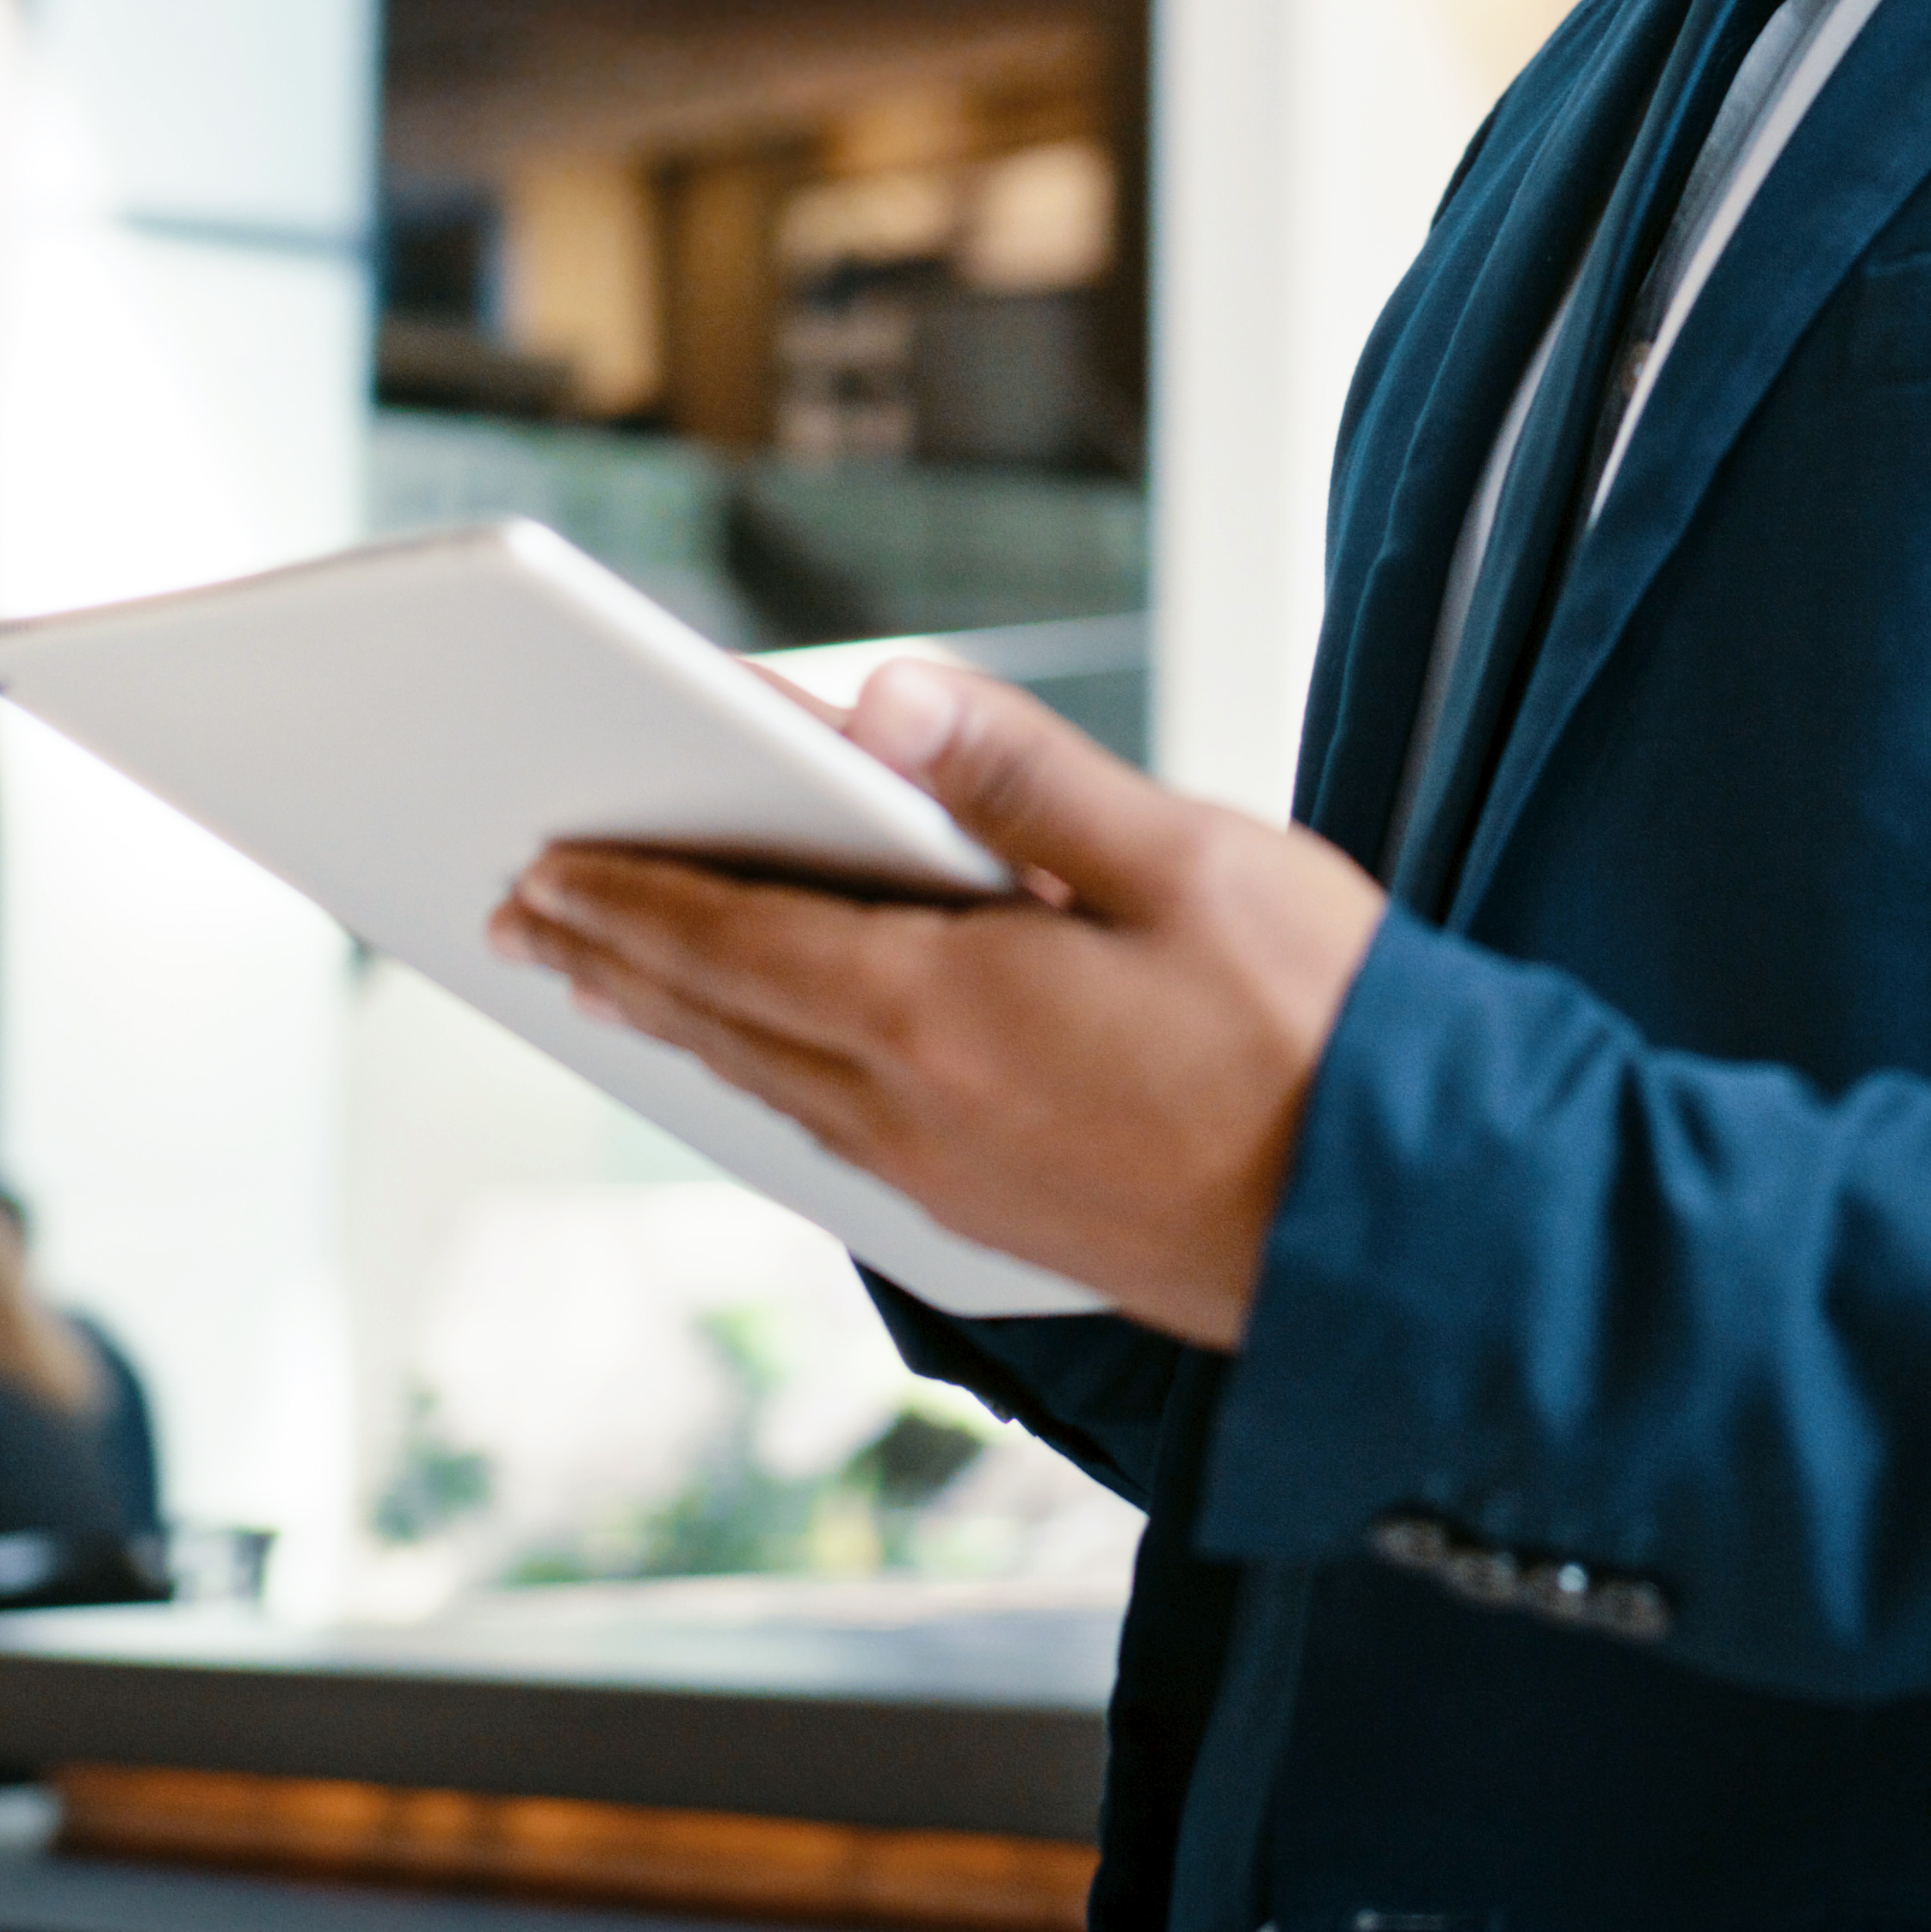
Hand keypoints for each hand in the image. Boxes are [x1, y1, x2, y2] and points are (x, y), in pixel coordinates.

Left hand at [492, 661, 1388, 1350]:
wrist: (1409, 1234)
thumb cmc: (1327, 1031)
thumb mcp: (1190, 860)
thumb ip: (1028, 778)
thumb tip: (887, 697)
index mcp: (950, 1008)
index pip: (739, 936)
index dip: (633, 892)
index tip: (544, 860)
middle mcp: (919, 1109)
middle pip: (725, 1019)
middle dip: (614, 956)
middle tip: (521, 914)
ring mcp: (953, 1179)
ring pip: (769, 1087)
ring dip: (674, 1026)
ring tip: (600, 984)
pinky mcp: (999, 1223)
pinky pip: (832, 1141)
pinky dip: (761, 1087)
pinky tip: (760, 1078)